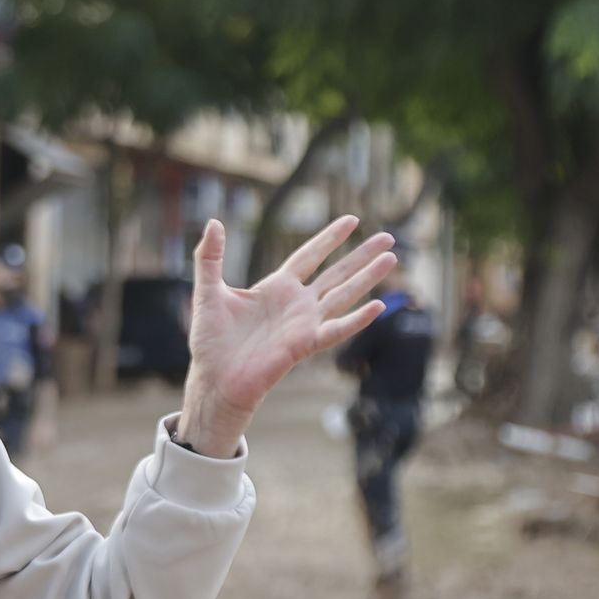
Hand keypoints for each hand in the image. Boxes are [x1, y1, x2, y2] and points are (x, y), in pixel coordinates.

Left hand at [176, 216, 396, 456]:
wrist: (214, 378)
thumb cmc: (210, 341)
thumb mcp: (207, 292)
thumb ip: (209, 258)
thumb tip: (214, 223)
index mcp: (276, 288)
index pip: (309, 256)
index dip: (329, 238)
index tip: (351, 220)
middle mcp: (296, 303)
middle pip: (336, 273)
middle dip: (361, 255)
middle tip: (388, 238)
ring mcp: (304, 324)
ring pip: (343, 295)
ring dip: (367, 278)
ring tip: (391, 259)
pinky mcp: (304, 345)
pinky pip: (336, 330)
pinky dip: (357, 319)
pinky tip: (379, 306)